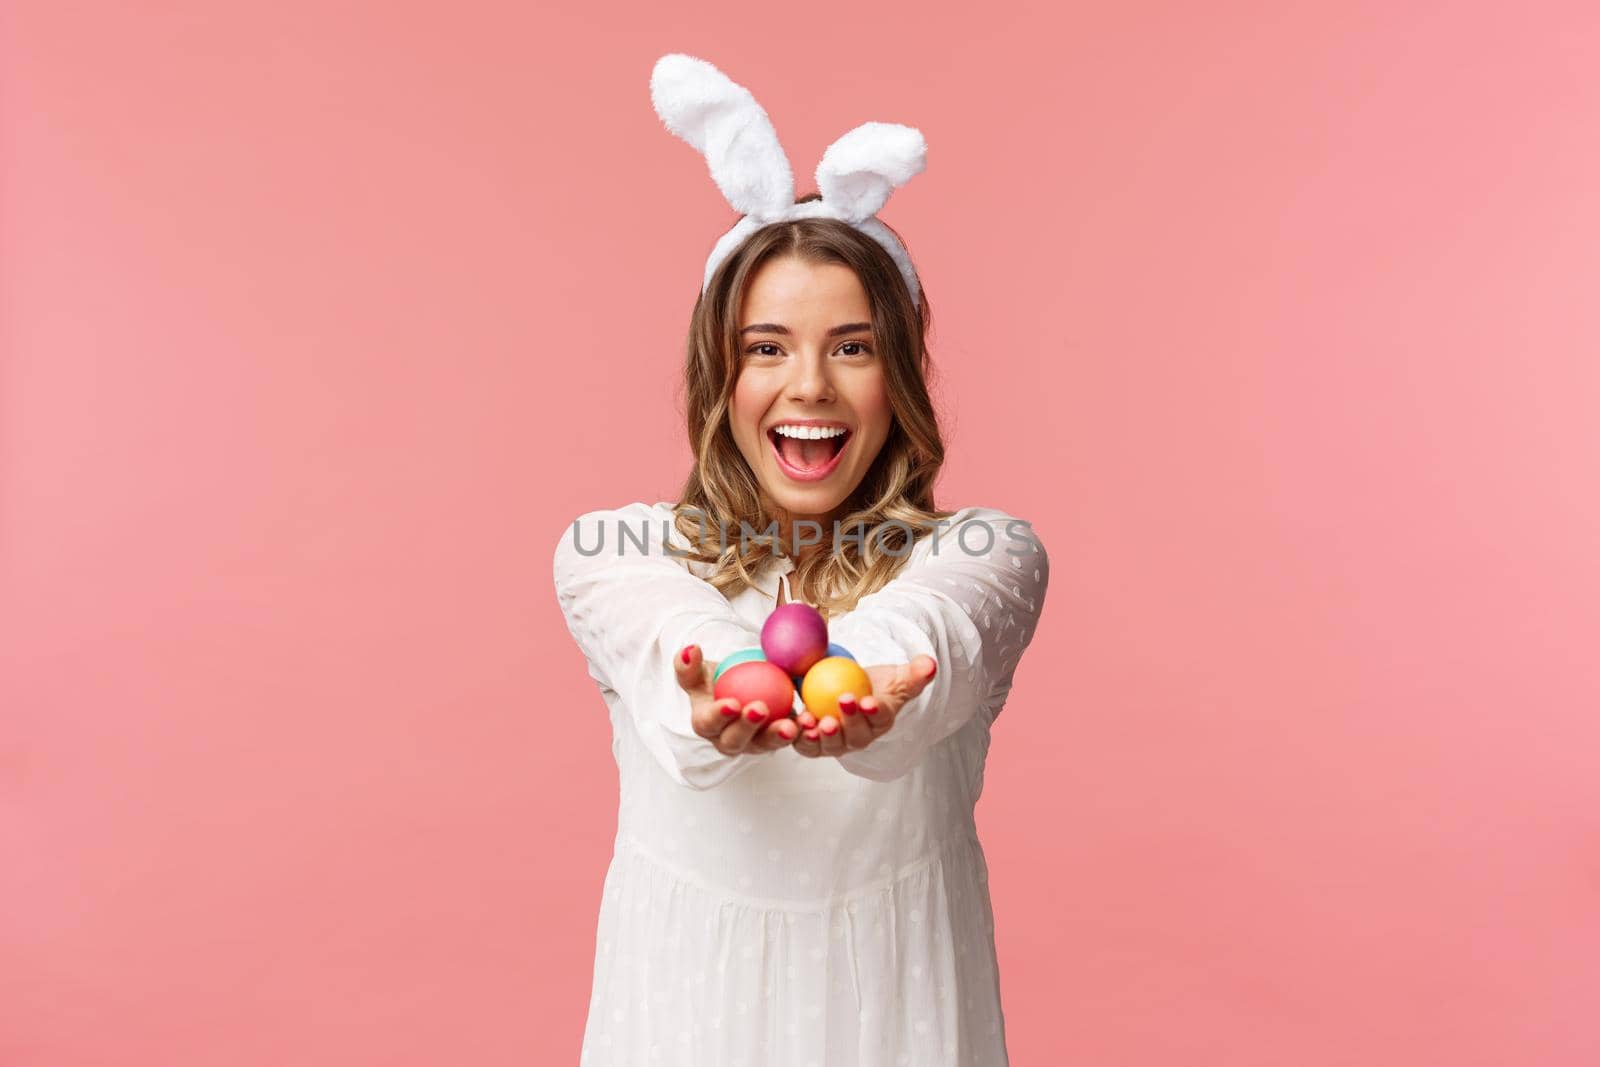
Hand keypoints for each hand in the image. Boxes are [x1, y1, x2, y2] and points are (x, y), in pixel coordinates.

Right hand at [676, 645, 797, 755]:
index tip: (733, 703)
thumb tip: (691, 650)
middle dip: (747, 727)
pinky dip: (798, 732)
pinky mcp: (774, 741)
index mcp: (704, 724)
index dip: (718, 716)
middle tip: (761, 708)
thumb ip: (688, 663)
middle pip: (735, 741)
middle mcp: (726, 740)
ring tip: (791, 725)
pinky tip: (809, 722)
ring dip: (777, 736)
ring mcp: (752, 744)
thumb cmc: (715, 678)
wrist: (738, 685)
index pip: (707, 723)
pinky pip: (785, 738)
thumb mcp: (698, 670)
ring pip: (764, 744)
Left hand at [792, 655, 936, 759]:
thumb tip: (930, 664)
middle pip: (855, 736)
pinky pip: (806, 744)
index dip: (875, 712)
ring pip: (829, 746)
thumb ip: (915, 672)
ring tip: (811, 720)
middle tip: (842, 703)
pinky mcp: (815, 743)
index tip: (869, 701)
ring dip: (821, 736)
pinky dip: (798, 737)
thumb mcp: (897, 676)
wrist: (851, 690)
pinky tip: (793, 722)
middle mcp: (860, 738)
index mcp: (881, 722)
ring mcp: (837, 744)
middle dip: (849, 723)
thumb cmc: (877, 685)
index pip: (880, 719)